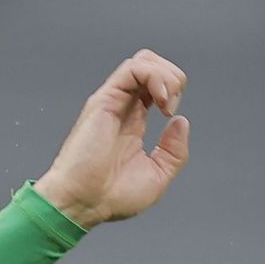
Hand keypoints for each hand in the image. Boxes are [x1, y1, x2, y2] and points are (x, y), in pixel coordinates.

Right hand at [35, 50, 189, 229]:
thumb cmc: (111, 197)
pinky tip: (159, 100)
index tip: (172, 119)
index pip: (157, 86)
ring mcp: (113, 101)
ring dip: (166, 76)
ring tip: (165, 104)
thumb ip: (174, 151)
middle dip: (173, 79)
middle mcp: (123, 107)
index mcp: (133, 123)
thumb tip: (180, 121)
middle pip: (152, 66)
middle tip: (170, 109)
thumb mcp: (157, 176)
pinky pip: (133, 68)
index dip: (173, 92)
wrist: (84, 203)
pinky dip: (154, 76)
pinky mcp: (105, 99)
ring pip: (144, 61)